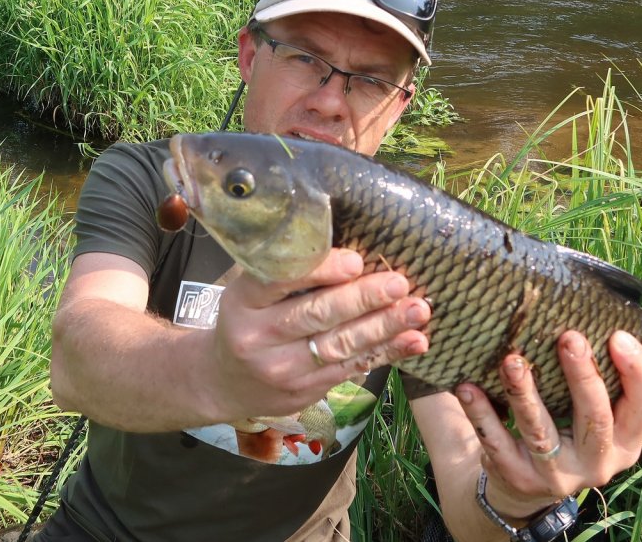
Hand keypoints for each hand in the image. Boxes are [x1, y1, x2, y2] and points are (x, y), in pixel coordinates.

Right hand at [209, 248, 430, 420]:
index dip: (322, 271)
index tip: (356, 260)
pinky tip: (415, 340)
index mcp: (243, 300)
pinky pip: (351, 369)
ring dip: (384, 327)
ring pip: (340, 345)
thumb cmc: (249, 319)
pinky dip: (387, 353)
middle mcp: (258, 337)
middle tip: (399, 283)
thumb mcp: (250, 291)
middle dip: (363, 298)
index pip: (281, 281)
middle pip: (317, 315)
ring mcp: (282, 369)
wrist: (224, 381)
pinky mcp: (305, 392)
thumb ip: (289, 272)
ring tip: (417, 310)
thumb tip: (353, 249)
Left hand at [455, 330, 641, 520]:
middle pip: (596, 418)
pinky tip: (469, 387)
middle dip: (583, 376)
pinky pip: (497, 443)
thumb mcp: (592, 414)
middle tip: (570, 337)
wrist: (524, 487)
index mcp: (626, 442)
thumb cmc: (564, 429)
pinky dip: (482, 414)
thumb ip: (600, 378)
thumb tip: (592, 312)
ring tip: (512, 361)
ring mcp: (558, 475)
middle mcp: (599, 463)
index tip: (619, 335)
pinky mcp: (518, 478)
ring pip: (541, 431)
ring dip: (525, 393)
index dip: (637, 372)